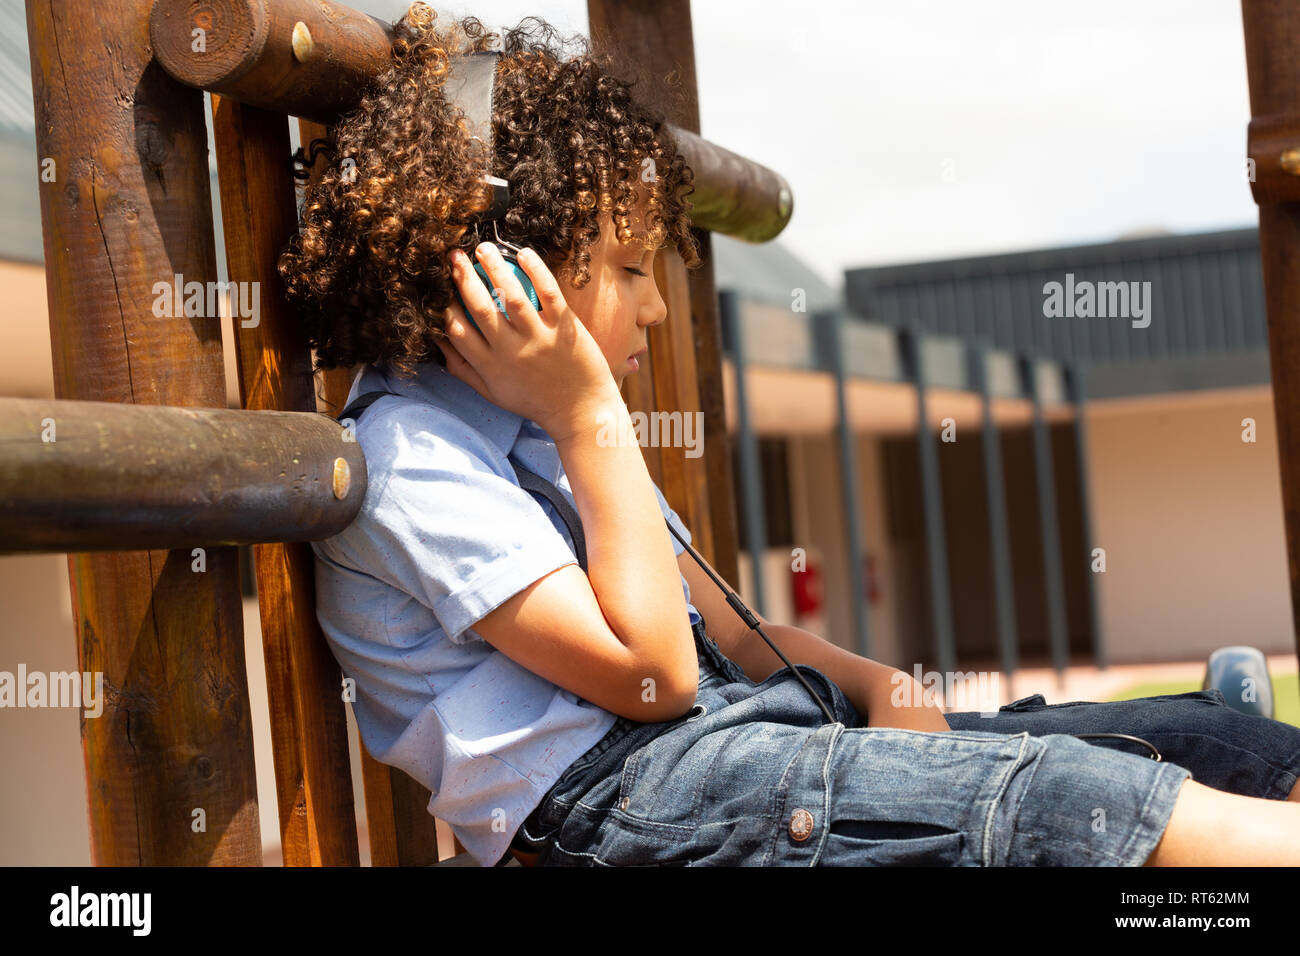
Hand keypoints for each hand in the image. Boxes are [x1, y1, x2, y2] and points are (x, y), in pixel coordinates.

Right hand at [439, 244, 620, 441]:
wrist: (581, 412)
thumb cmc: (535, 401)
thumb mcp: (493, 393)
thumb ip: (463, 370)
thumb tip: (438, 343)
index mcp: (490, 367)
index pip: (457, 330)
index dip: (445, 305)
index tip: (441, 286)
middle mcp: (511, 352)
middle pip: (479, 307)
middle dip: (463, 277)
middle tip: (455, 256)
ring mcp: (539, 339)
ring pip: (510, 296)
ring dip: (494, 267)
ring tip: (483, 248)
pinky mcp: (565, 328)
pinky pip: (548, 293)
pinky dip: (535, 270)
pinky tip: (523, 253)